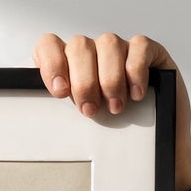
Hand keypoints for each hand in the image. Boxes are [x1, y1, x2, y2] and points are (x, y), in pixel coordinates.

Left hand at [32, 33, 190, 190]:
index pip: (49, 46)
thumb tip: (37, 121)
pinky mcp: (149, 52)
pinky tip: (137, 94)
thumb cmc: (113, 137)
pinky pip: (138, 47)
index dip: (51, 63)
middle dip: (83, 81)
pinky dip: (135, 71)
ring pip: (108, 43)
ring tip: (115, 108)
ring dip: (110, 79)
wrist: (153, 147)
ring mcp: (120, 50)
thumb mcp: (82, 128)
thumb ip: (61, 117)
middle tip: (90, 110)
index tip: (59, 92)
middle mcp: (93, 53)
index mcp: (70, 66)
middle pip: (79, 45)